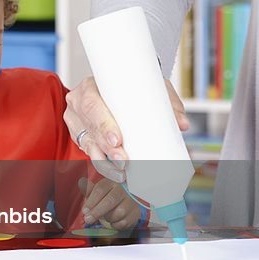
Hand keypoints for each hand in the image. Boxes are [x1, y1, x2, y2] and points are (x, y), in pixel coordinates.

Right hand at [64, 76, 189, 181]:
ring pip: (87, 144)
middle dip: (107, 148)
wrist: (118, 86)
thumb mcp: (149, 87)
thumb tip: (181, 124)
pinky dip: (102, 163)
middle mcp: (78, 104)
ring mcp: (77, 121)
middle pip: (90, 129)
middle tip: (124, 161)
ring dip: (104, 161)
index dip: (102, 125)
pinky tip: (114, 173)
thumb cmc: (131, 86)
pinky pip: (88, 152)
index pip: (91, 106)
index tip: (117, 140)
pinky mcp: (81, 135)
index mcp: (90, 87)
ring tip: (122, 172)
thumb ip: (166, 103)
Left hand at [80, 177, 141, 229]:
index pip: (100, 190)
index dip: (91, 201)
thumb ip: (89, 191)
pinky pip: (125, 222)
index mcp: (111, 182)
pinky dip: (116, 224)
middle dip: (97, 212)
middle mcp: (123, 190)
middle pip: (110, 201)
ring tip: (105, 217)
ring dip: (108, 218)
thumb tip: (82, 188)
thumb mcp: (99, 190)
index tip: (85, 211)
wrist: (129, 199)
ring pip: (119, 212)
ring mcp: (132, 201)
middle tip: (88, 219)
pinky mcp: (136, 212)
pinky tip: (113, 221)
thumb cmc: (110, 194)